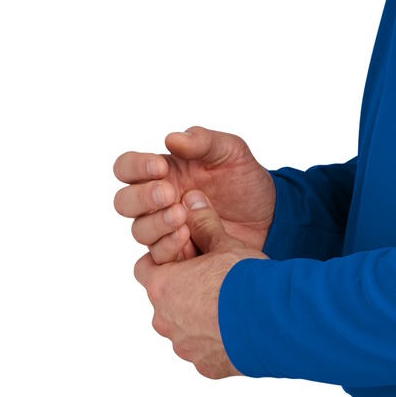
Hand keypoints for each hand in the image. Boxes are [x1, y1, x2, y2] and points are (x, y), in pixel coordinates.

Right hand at [113, 125, 276, 264]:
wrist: (271, 216)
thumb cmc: (245, 180)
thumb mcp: (231, 151)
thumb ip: (203, 141)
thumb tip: (171, 139)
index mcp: (162, 172)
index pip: (126, 168)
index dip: (135, 167)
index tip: (160, 167)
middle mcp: (157, 202)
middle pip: (125, 202)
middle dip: (143, 197)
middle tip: (170, 193)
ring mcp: (166, 229)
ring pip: (139, 230)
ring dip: (156, 223)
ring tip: (182, 216)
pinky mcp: (179, 254)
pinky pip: (157, 257)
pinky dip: (168, 247)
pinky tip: (188, 236)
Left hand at [133, 191, 267, 377]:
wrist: (275, 320)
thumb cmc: (245, 279)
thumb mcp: (225, 244)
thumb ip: (204, 224)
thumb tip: (191, 198)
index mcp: (163, 288)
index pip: (146, 269)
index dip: (165, 260)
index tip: (186, 256)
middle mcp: (166, 321)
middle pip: (166, 301)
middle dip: (185, 291)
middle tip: (214, 280)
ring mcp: (185, 348)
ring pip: (185, 329)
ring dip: (201, 318)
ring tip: (232, 306)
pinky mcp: (206, 367)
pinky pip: (206, 351)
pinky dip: (218, 341)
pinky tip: (242, 329)